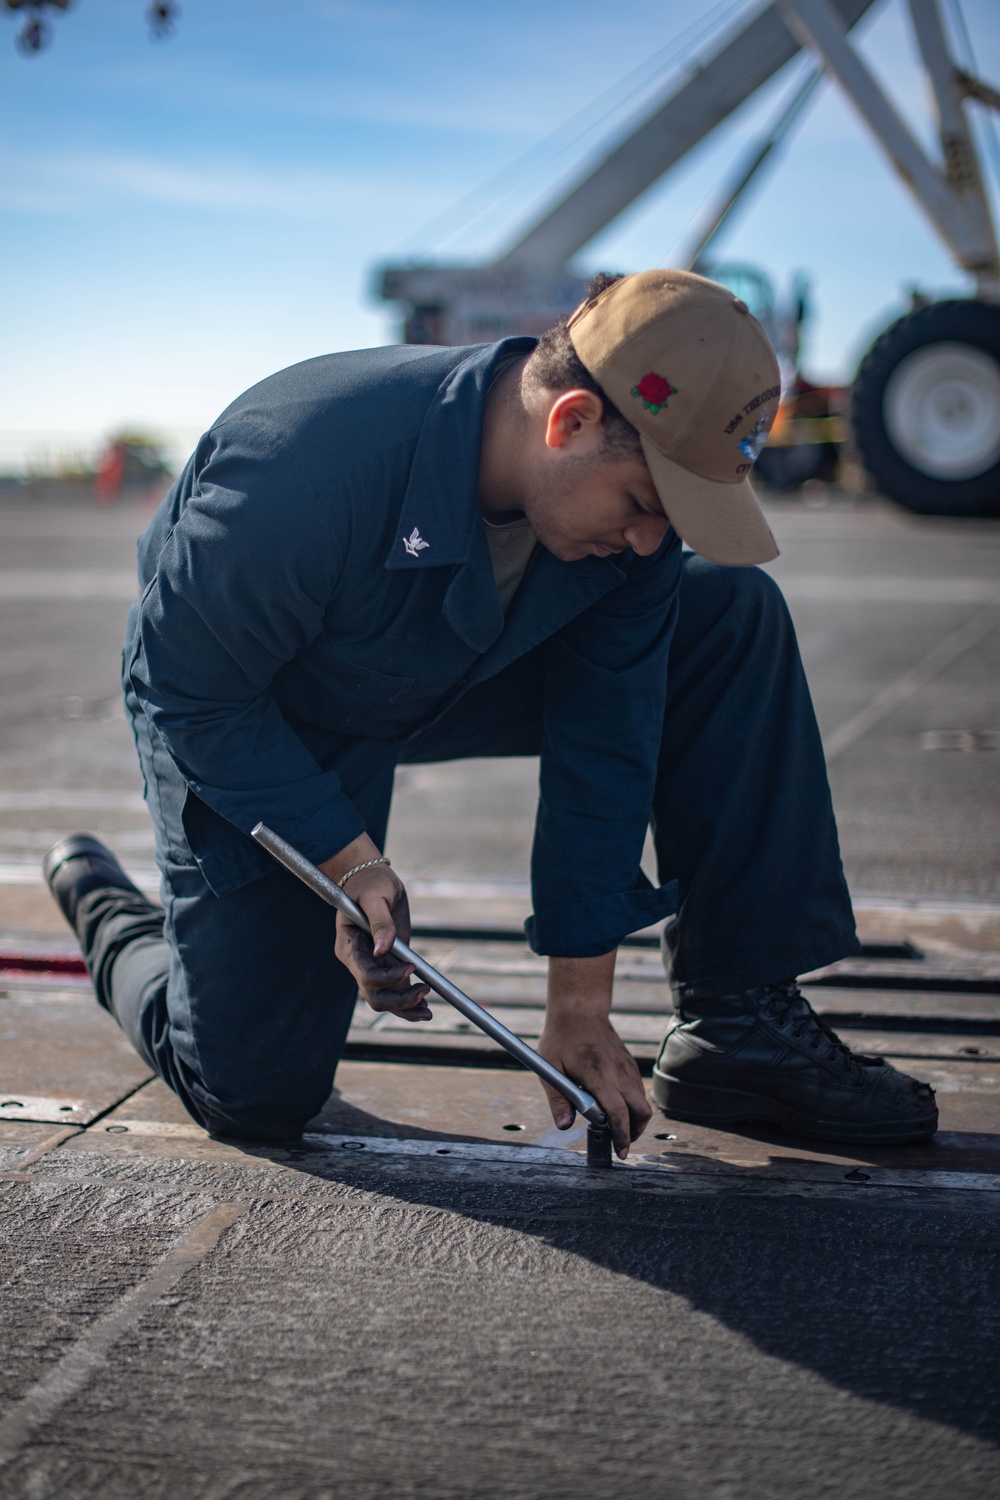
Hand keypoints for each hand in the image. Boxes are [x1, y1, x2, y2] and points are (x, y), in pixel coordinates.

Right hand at [322, 841, 431, 1022]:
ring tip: (428, 1013)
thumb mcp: (375, 897)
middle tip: (425, 993)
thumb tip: (384, 949)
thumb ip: (380, 922)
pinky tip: (425, 1008)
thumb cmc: (370, 883)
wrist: (373, 878)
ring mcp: (373, 964)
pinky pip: (396, 989)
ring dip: (405, 1008)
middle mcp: (358, 961)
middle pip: (375, 994)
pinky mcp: (387, 963)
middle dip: (399, 1000)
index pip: (366, 974)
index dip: (388, 977)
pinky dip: (409, 1000)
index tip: (411, 966)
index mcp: (348, 947)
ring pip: (385, 998)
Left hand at [539, 952, 650, 1158]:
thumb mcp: (550, 1069)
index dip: (622, 1135)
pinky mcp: (629, 1065)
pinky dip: (633, 1105)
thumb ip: (558, 1100)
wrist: (580, 1010)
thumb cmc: (561, 1038)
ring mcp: (627, 1068)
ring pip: (643, 1102)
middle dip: (634, 1132)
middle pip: (642, 1112)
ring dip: (634, 1119)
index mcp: (599, 1075)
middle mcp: (619, 1073)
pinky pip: (638, 1091)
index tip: (620, 1152)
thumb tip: (564, 1126)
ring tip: (614, 1125)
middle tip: (618, 1142)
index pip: (619, 1112)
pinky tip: (614, 1105)